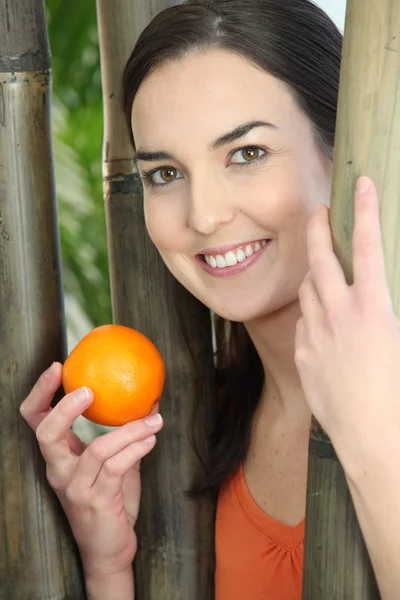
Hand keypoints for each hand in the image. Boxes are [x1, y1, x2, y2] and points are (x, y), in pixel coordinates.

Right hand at [20, 362, 162, 576]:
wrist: (109, 549)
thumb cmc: (111, 501)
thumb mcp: (112, 464)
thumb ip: (122, 436)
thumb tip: (148, 401)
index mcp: (58, 458)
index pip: (35, 420)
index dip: (40, 392)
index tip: (59, 367)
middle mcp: (59, 471)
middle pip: (46, 432)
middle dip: (65, 407)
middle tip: (91, 389)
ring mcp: (75, 488)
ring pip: (97, 448)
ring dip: (130, 430)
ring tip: (154, 419)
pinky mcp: (96, 501)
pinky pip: (117, 467)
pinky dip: (137, 448)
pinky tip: (152, 438)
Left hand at [294, 176, 399, 467]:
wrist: (374, 440)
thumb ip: (391, 310)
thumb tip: (382, 296)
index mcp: (373, 308)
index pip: (366, 245)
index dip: (364, 210)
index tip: (361, 184)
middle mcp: (339, 315)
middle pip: (319, 259)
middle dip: (317, 228)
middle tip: (317, 210)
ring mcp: (316, 335)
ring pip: (307, 289)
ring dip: (314, 272)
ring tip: (322, 265)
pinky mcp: (303, 355)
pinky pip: (304, 323)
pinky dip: (313, 314)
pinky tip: (324, 322)